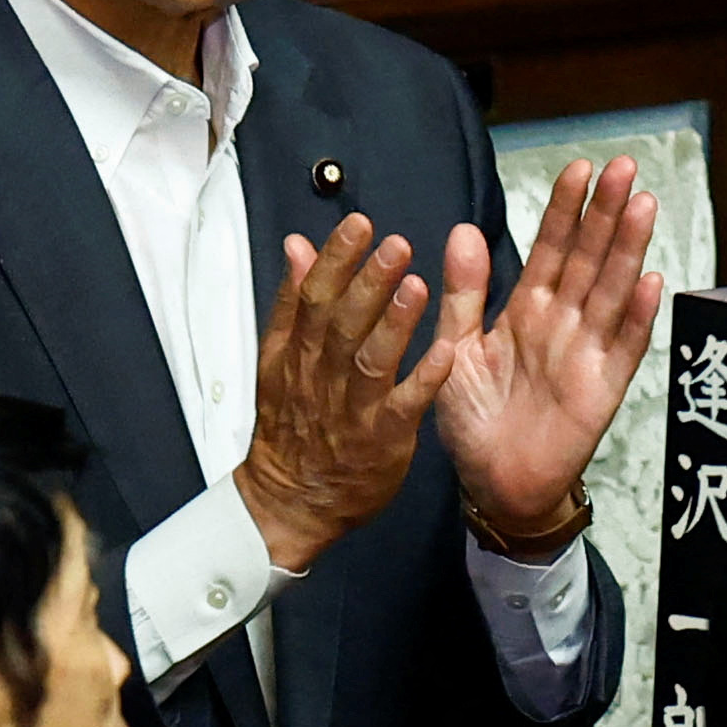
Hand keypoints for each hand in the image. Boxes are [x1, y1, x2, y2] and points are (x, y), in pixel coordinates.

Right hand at [235, 216, 459, 573]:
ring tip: (418, 285)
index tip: (359, 225)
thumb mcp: (280, 360)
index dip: (336, 260)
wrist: (291, 501)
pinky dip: (423, 379)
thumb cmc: (295, 422)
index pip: (313, 298)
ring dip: (395, 323)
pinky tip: (445, 352)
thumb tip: (299, 245)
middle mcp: (322, 376)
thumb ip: (294, 301)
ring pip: (371, 361)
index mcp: (298, 353)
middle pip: (342, 324)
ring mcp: (353, 409)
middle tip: (396, 244)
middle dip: (369, 282)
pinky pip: (404, 406)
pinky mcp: (382, 438)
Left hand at [433, 157, 662, 533]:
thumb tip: (462, 230)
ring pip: (611, 289)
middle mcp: (563, 320)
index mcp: (526, 307)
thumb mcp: (456, 349)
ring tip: (642, 205)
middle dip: (605, 213)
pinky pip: (625, 346)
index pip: (550, 247)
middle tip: (623, 168)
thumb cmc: (473, 418)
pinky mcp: (604, 386)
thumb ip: (463, 294)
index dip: (564, 210)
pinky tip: (652, 282)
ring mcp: (587, 350)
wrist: (492, 484)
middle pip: (588, 257)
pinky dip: (638, 316)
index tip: (578, 168)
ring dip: (629, 248)